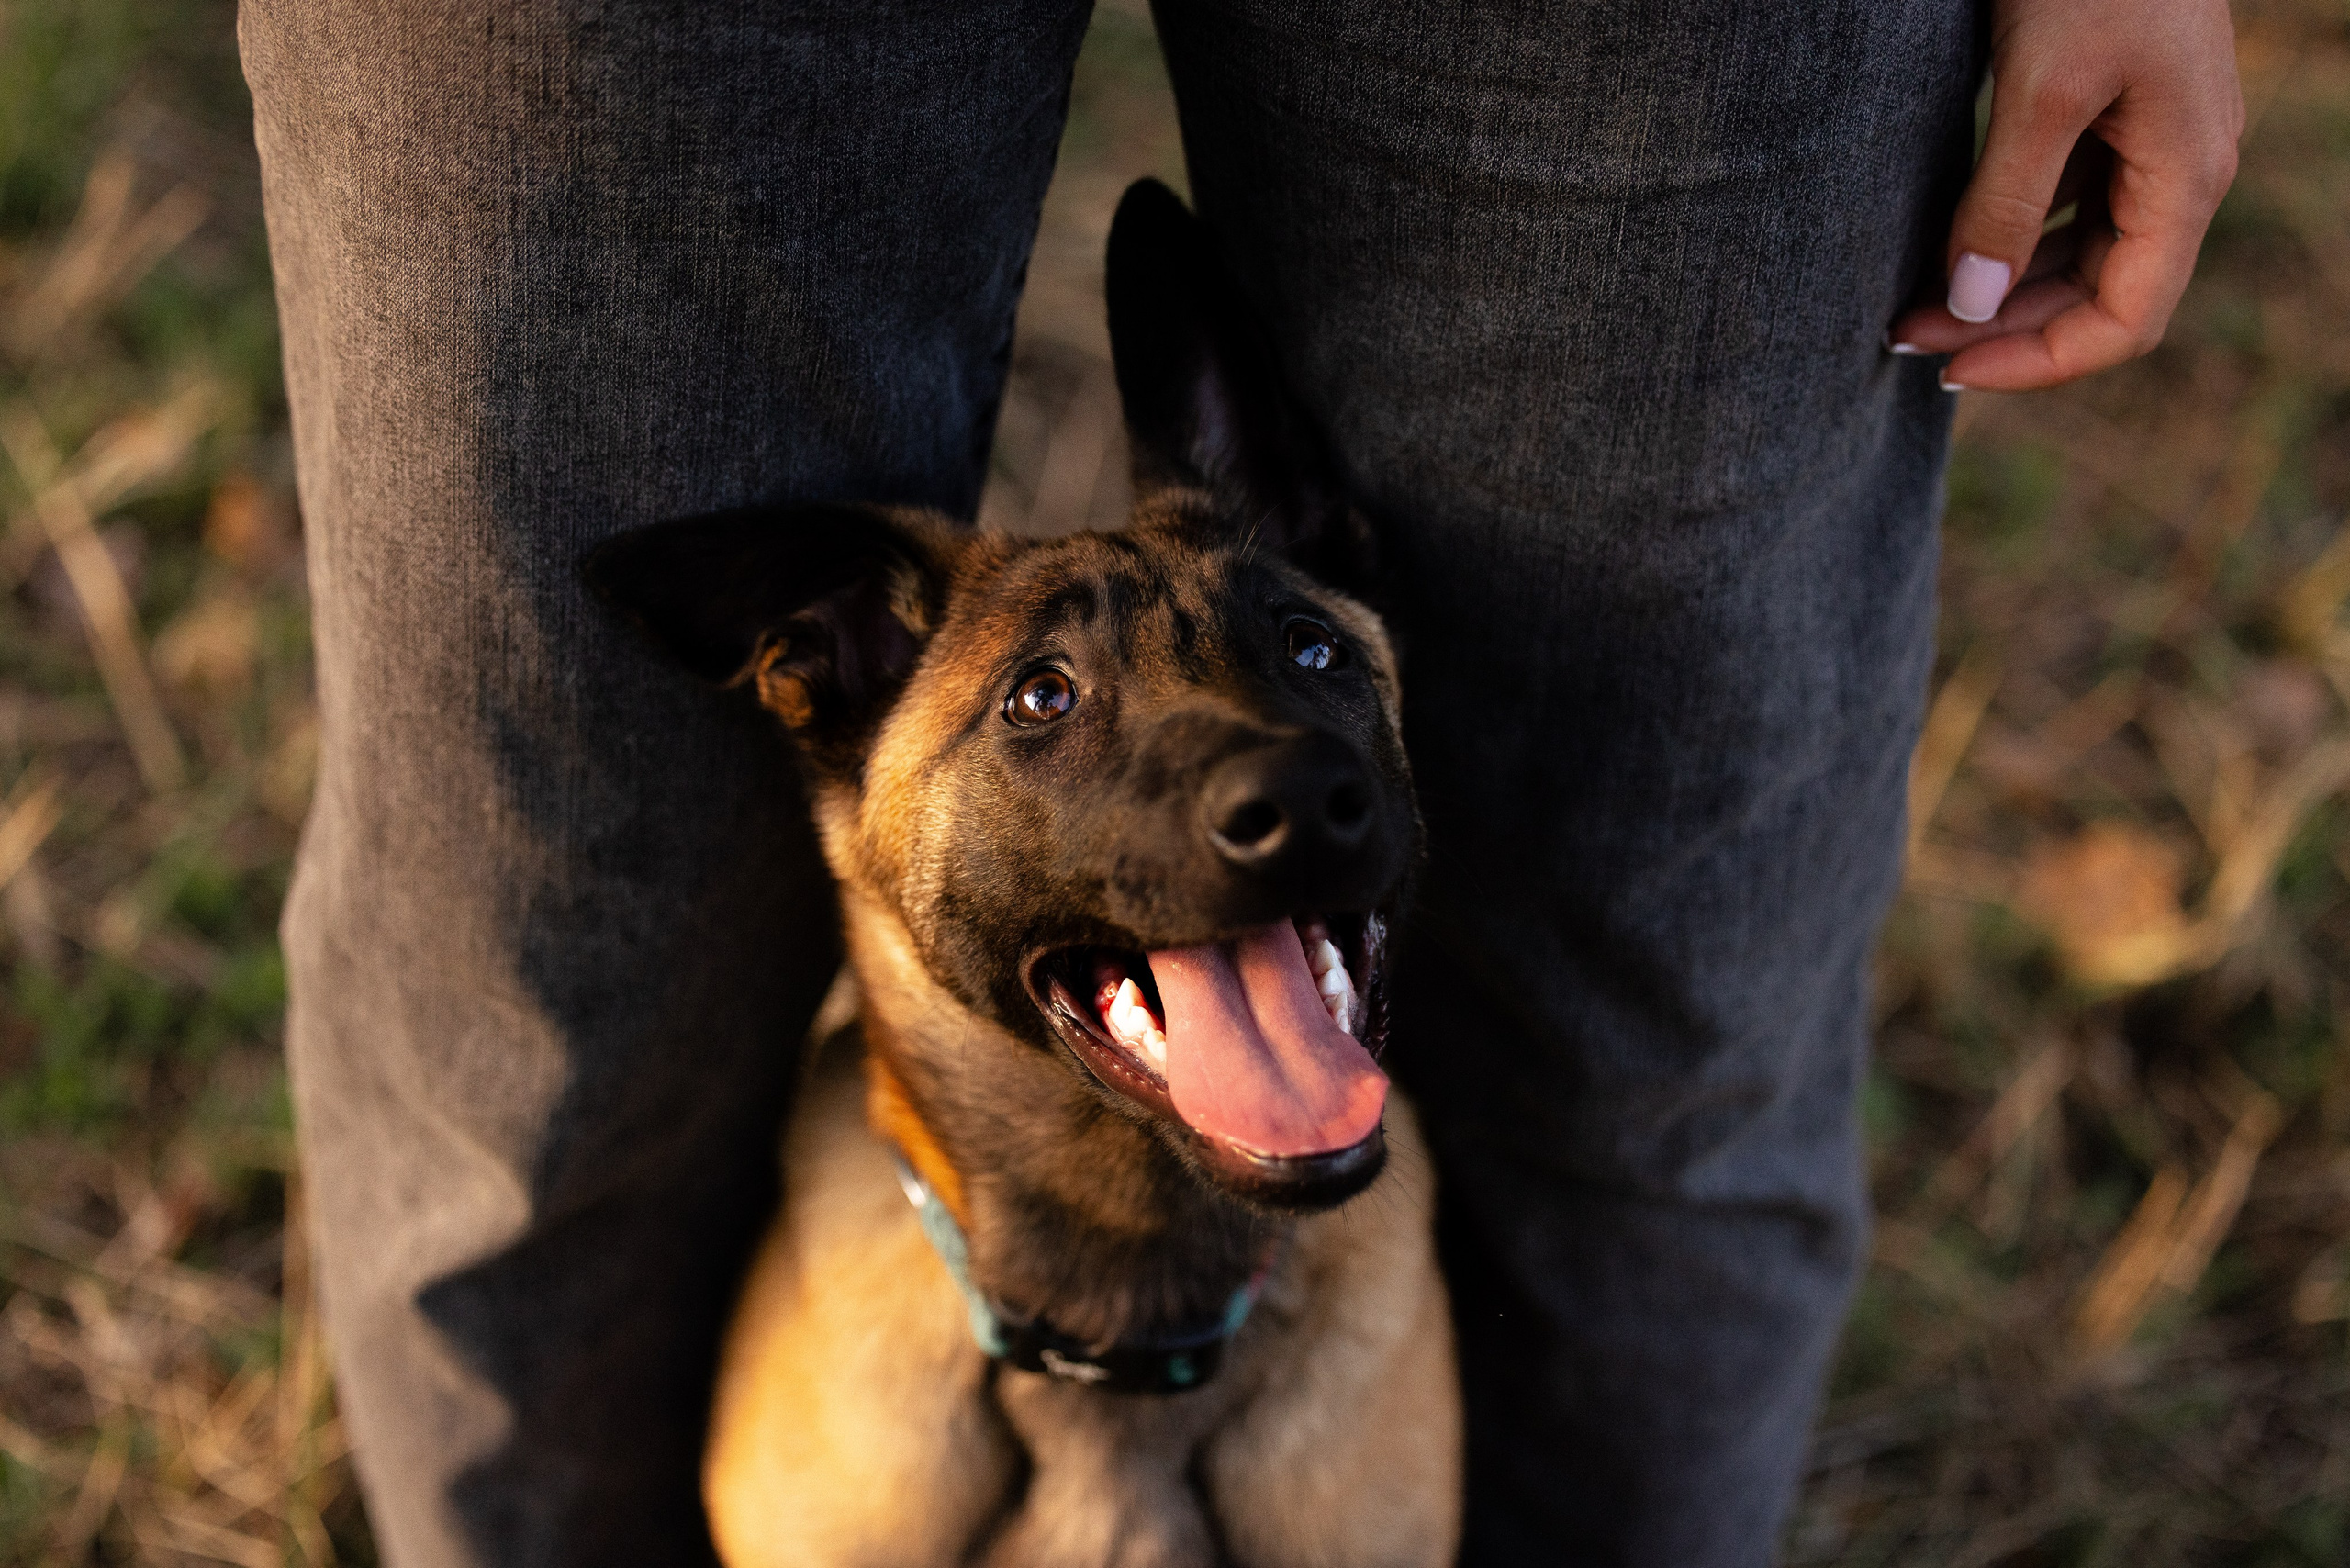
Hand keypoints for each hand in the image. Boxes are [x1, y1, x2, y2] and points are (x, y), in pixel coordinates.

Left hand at [1888, 0, 2243, 390]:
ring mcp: (2153, 143)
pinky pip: (2070, 207)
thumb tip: (1970, 306)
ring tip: (1912, 305)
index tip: (1946, 369)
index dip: (2039, 362)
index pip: (2127, 322)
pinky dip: (2011, 239)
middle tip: (1901, 335)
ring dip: (2002, 291)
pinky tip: (1947, 244)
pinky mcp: (2118, 115)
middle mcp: (2182, 172)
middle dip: (2003, 329)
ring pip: (2082, 256)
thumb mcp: (2042, 88)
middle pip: (2099, 296)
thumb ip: (2009, 202)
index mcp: (2185, 178)